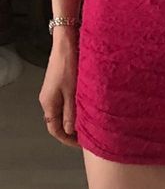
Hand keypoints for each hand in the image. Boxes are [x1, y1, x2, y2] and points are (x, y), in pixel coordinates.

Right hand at [38, 28, 80, 147]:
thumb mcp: (72, 93)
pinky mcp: (61, 83)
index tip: (81, 144)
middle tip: (88, 135)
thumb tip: (69, 131)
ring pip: (64, 111)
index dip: (67, 139)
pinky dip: (76, 107)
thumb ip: (71, 113)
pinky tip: (88, 106)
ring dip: (75, 118)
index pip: (55, 129)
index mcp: (49, 104)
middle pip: (58, 121)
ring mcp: (55, 91)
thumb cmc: (69, 66)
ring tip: (90, 123)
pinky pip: (67, 101)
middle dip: (72, 130)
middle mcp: (49, 99)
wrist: (67, 44)